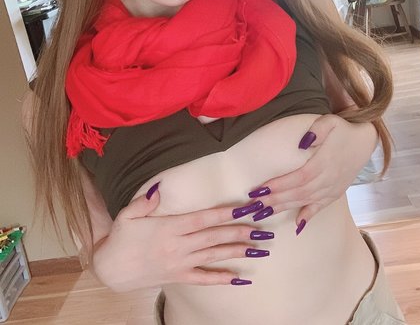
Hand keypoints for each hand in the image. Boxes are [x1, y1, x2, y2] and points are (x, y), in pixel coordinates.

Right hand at [92, 187, 270, 291]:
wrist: (111, 269)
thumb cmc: (121, 238)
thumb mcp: (127, 215)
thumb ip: (144, 201)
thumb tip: (159, 188)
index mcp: (169, 228)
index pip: (203, 218)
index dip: (225, 212)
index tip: (244, 208)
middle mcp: (178, 246)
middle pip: (214, 237)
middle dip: (239, 231)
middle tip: (262, 227)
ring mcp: (180, 263)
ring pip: (213, 256)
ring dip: (237, 251)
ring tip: (258, 248)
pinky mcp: (178, 277)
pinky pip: (203, 279)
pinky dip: (221, 278)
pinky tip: (239, 277)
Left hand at [248, 114, 377, 231]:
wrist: (364, 141)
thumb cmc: (343, 130)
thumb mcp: (330, 121)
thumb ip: (317, 130)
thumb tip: (303, 143)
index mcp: (326, 161)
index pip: (300, 176)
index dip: (281, 184)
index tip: (262, 188)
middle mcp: (329, 178)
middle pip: (300, 192)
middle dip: (276, 199)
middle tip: (255, 205)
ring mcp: (333, 187)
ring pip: (306, 201)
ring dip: (285, 207)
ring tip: (264, 212)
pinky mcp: (335, 192)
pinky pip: (320, 207)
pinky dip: (308, 216)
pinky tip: (296, 225)